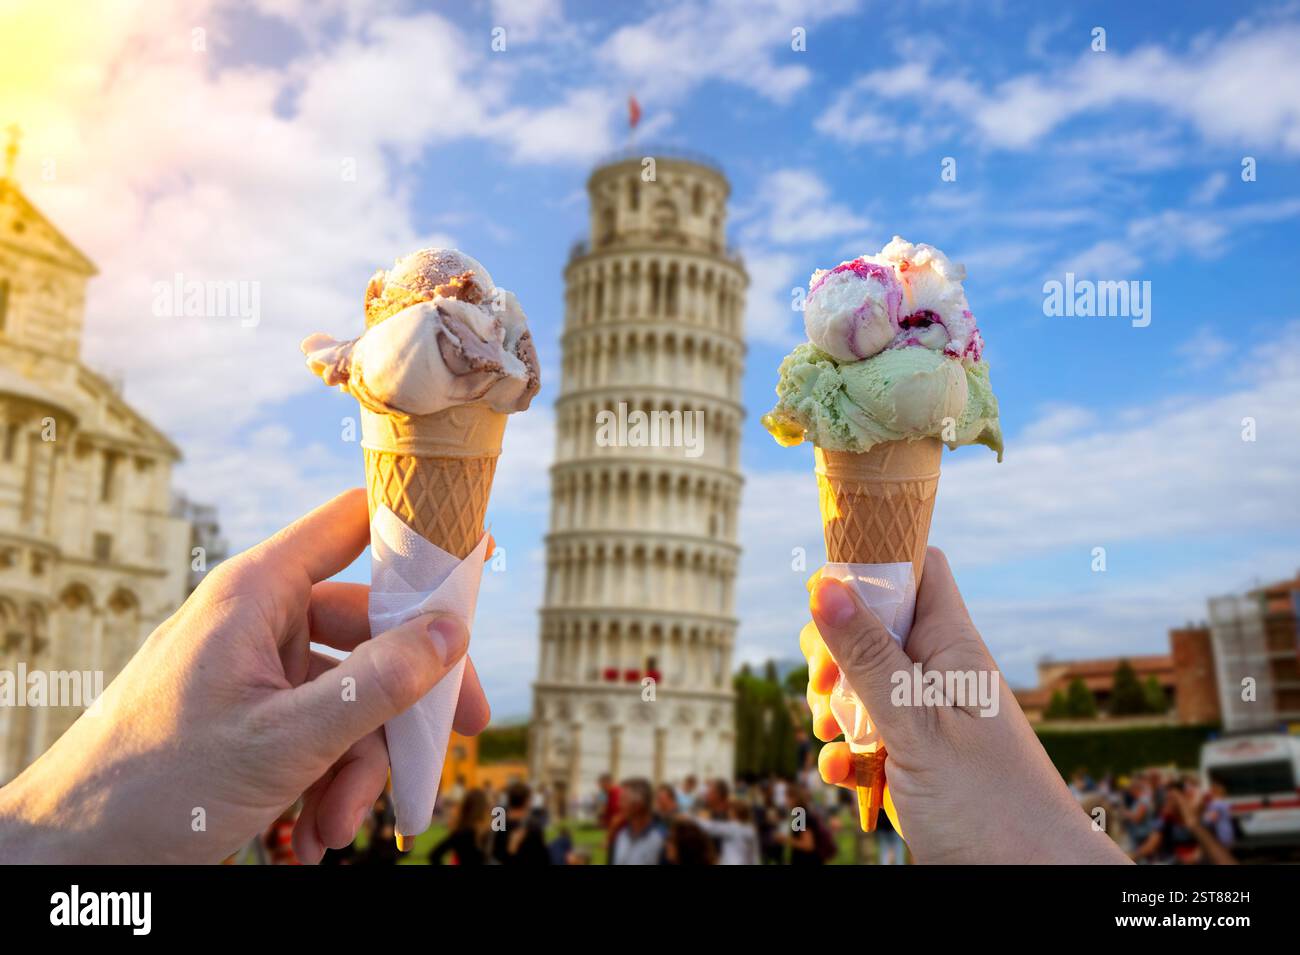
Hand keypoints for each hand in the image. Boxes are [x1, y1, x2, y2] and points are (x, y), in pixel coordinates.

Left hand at [0, 489, 489, 863]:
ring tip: (338, 825)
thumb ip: (376, 684)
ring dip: (360, 764)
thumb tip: (453, 634)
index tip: (478, 552)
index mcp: (258, 592)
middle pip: (371, 628)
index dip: (418, 531)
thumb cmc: (156, 785)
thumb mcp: (285, 738)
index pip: (354, 523)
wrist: (71, 854)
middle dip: (406, 699)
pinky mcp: (254, 713)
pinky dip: (329, 779)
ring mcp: (258, 668)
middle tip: (460, 733)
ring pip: (352, 692)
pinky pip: (321, 728)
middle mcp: (262, 619)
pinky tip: (315, 831)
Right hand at [803, 547, 1127, 863]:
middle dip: (832, 650)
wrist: (1032, 884)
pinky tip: (845, 773)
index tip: (826, 593)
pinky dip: (844, 752)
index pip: (916, 567)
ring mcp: (923, 717)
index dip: (872, 564)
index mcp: (951, 647)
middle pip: (871, 625)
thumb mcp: (916, 724)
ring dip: (832, 705)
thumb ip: (868, 656)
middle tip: (825, 685)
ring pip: (858, 683)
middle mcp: (937, 674)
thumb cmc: (991, 805)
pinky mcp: (910, 759)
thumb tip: (824, 585)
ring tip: (834, 733)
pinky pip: (863, 736)